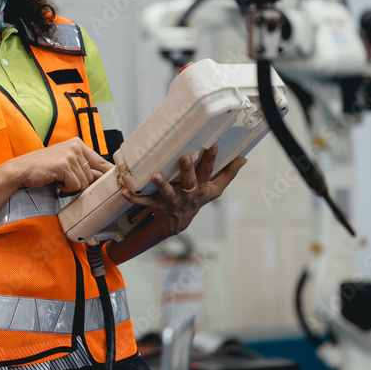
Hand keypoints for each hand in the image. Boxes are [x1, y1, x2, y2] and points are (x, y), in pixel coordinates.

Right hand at [6, 137, 111, 193]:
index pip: (101, 161)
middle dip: (80, 183)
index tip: (117, 180)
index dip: (108, 173)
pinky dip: (65, 189)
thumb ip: (83, 167)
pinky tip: (55, 182)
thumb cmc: (43, 168)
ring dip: (71, 186)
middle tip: (65, 181)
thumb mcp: (66, 163)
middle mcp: (76, 146)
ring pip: (84, 182)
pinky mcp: (64, 165)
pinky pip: (75, 186)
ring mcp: (70, 155)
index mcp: (78, 143)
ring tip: (58, 180)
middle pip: (93, 175)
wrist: (20, 170)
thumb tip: (103, 178)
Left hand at [121, 144, 245, 237]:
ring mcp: (172, 201)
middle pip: (189, 182)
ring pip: (167, 193)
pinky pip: (144, 202)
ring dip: (161, 185)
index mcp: (201, 188)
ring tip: (156, 176)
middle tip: (185, 157)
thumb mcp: (215, 190)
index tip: (214, 145)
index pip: (208, 172)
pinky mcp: (156, 206)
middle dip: (187, 170)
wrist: (177, 224)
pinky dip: (133, 198)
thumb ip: (228, 174)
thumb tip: (245, 158)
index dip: (212, 159)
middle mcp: (187, 195)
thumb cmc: (196, 199)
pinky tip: (125, 191)